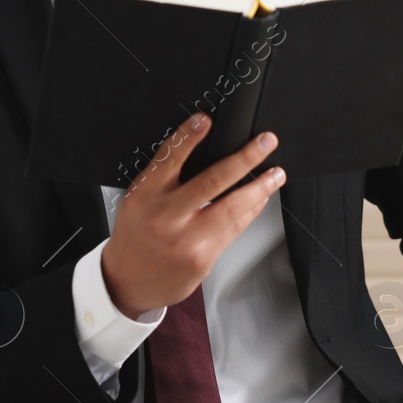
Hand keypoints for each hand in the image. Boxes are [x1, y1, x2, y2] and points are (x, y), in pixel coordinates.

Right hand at [99, 112, 285, 318]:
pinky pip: (233, 230)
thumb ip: (164, 180)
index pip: (169, 159)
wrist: (127, 282)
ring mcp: (186, 240)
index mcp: (145, 196)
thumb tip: (203, 152)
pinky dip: (250, 212)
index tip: (206, 120)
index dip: (189, 137)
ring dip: (259, 188)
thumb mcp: (138, 201)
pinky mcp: (202, 258)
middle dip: (244, 159)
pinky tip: (260, 200)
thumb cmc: (135, 236)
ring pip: (231, 208)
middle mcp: (165, 217)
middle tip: (265, 143)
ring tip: (276, 174)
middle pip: (212, 182)